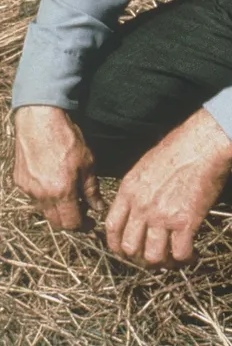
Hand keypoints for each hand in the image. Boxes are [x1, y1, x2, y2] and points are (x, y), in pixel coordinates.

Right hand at [13, 105, 103, 229]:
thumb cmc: (66, 138)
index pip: (72, 223)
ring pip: (44, 210)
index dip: (83, 225)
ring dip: (56, 209)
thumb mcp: (87, 162)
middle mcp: (42, 196)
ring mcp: (28, 189)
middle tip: (81, 211)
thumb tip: (98, 207)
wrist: (40, 120)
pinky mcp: (19, 181)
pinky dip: (44, 196)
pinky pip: (33, 197)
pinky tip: (53, 183)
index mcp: (61, 192)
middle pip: (56, 222)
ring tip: (68, 196)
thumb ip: (91, 189)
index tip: (90, 220)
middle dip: (70, 221)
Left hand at [105, 109, 231, 266]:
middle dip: (140, 258)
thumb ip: (138, 190)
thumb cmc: (179, 148)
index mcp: (129, 191)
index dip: (117, 245)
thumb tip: (139, 209)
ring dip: (163, 263)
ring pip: (153, 257)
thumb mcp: (146, 166)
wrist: (203, 144)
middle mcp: (142, 206)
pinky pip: (180, 253)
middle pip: (130, 248)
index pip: (112, 228)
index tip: (126, 251)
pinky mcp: (186, 222)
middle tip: (153, 256)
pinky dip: (185, 259)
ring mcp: (163, 216)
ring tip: (172, 259)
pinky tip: (192, 254)